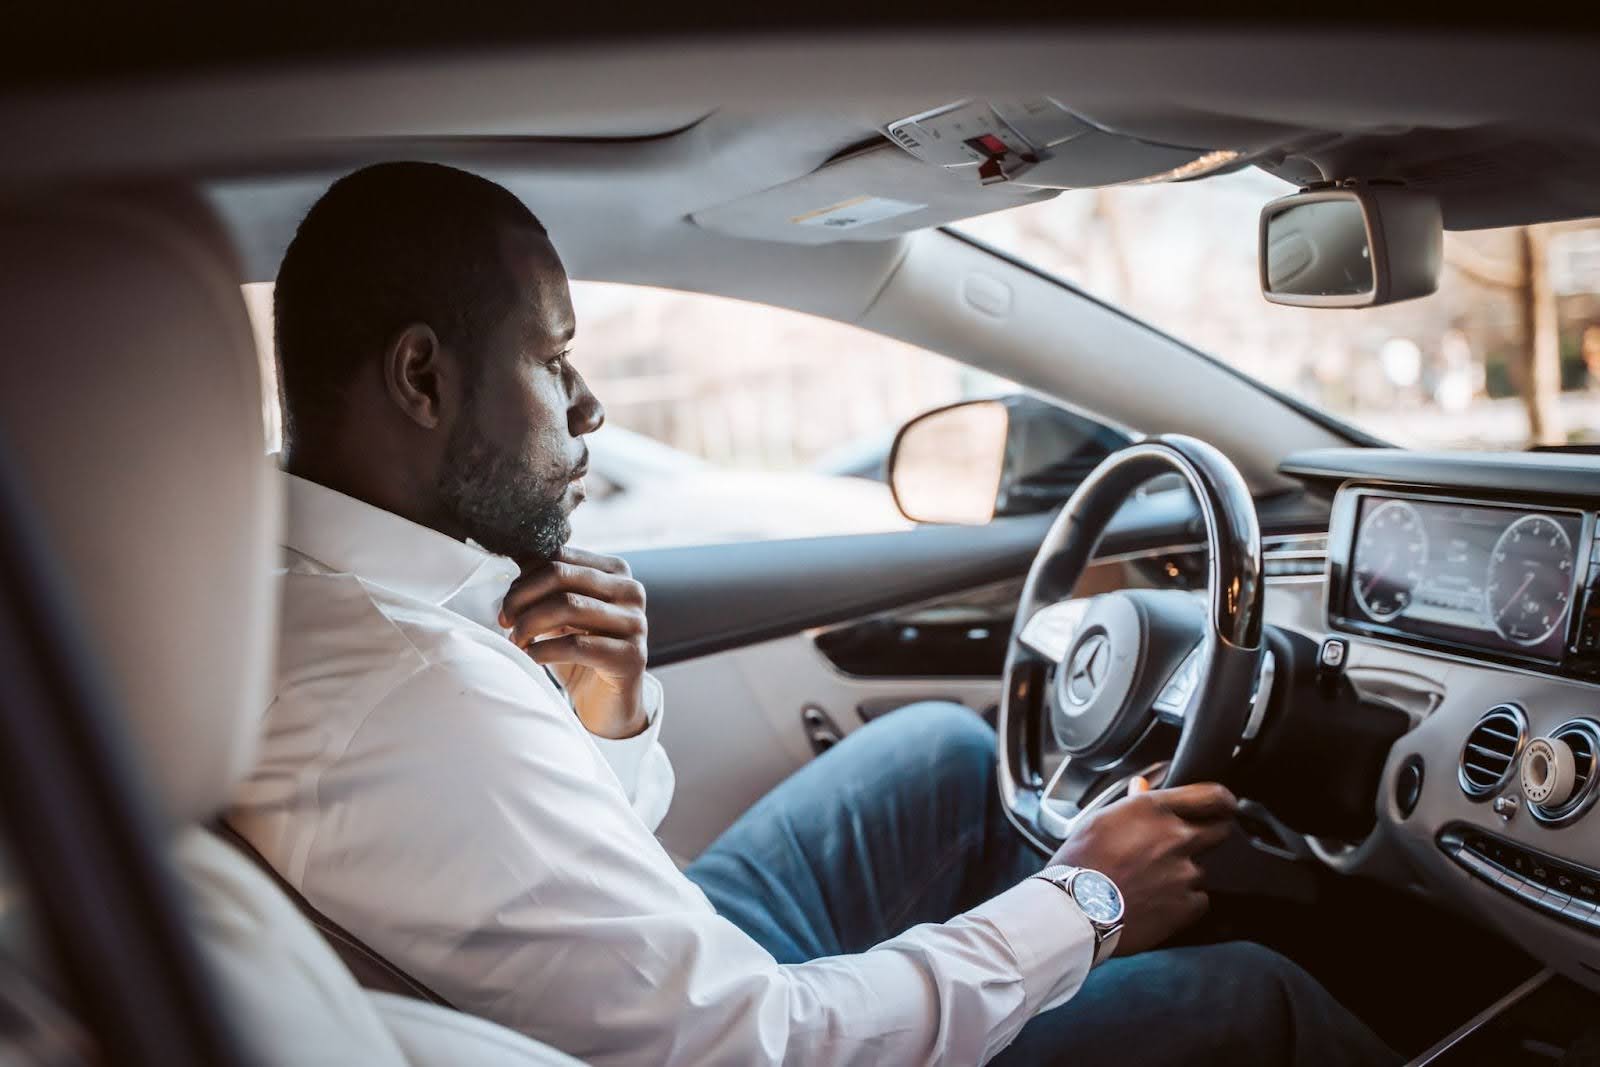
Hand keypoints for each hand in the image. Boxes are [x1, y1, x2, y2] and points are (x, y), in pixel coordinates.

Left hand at [499, 546, 649, 739]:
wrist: (607, 702)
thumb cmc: (581, 652)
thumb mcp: (562, 613)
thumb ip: (545, 586)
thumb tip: (513, 558)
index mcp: (616, 571)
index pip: (560, 557)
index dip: (525, 577)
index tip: (506, 603)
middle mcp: (631, 591)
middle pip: (562, 575)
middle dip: (523, 597)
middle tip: (504, 619)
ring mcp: (635, 623)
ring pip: (569, 605)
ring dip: (530, 623)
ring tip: (515, 640)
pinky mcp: (631, 656)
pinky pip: (577, 645)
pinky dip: (544, 649)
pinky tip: (530, 656)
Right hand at [1048, 777, 1236, 956]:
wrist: (1076, 909)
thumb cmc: (1081, 862)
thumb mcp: (1100, 820)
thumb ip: (1132, 802)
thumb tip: (1143, 786)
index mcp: (1154, 810)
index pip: (1212, 796)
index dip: (1223, 801)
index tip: (1224, 806)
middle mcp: (1176, 837)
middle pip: (1220, 831)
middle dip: (1208, 836)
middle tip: (1182, 847)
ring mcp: (1185, 873)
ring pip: (1200, 868)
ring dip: (1184, 873)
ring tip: (1151, 882)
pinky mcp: (1187, 905)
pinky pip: (1198, 899)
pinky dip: (1182, 901)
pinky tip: (1155, 902)